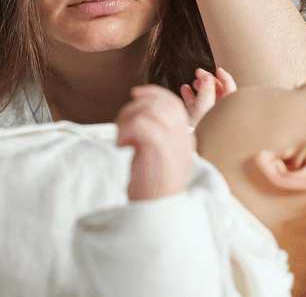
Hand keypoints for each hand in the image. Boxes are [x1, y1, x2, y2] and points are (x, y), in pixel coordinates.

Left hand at [115, 84, 195, 200]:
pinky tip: (121, 146)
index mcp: (185, 138)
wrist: (158, 213)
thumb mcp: (159, 158)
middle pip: (161, 102)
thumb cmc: (153, 189)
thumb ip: (155, 136)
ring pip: (149, 110)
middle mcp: (183, 137)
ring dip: (127, 119)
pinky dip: (125, 130)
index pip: (173, 103)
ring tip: (121, 139)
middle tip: (121, 124)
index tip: (135, 93)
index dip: (153, 93)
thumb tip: (138, 112)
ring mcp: (174, 142)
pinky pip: (140, 123)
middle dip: (136, 105)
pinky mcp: (160, 148)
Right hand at [180, 67, 235, 127]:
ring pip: (205, 98)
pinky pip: (195, 104)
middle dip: (208, 80)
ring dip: (199, 87)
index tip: (217, 69)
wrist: (190, 149)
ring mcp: (207, 116)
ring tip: (193, 82)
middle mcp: (219, 112)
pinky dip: (190, 95)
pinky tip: (185, 89)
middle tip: (199, 73)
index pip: (230, 89)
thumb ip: (207, 89)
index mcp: (227, 109)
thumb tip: (207, 76)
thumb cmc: (201, 130)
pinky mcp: (196, 120)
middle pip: (217, 92)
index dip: (224, 77)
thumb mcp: (205, 106)